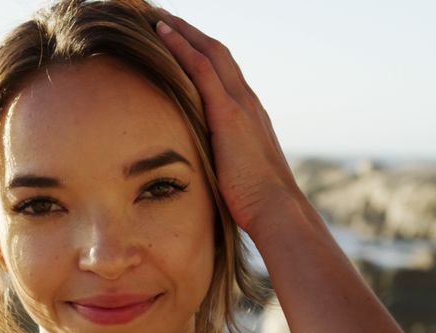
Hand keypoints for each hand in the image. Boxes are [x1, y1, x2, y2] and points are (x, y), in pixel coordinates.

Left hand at [155, 10, 301, 233]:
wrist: (276, 210)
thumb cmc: (256, 203)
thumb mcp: (236, 175)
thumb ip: (221, 164)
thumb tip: (203, 175)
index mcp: (249, 115)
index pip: (224, 73)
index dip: (202, 54)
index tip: (182, 42)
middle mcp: (247, 102)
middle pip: (217, 54)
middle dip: (191, 34)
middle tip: (165, 18)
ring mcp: (240, 105)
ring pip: (209, 53)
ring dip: (183, 31)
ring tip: (158, 16)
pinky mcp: (228, 114)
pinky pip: (202, 69)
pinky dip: (181, 47)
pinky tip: (161, 32)